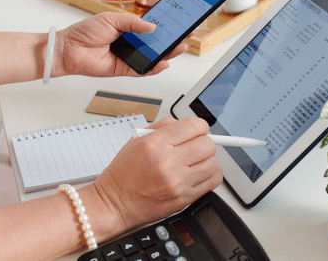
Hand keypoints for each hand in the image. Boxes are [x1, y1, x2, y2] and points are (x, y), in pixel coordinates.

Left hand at [52, 12, 188, 76]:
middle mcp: (131, 42)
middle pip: (157, 43)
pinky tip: (163, 63)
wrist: (69, 49)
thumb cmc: (85, 32)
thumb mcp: (111, 19)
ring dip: (167, 54)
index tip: (181, 23)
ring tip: (179, 48)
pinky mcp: (124, 69)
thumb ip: (133, 22)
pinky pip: (143, 70)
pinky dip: (154, 68)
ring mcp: (129, 56)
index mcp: (129, 28)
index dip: (167, 26)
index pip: (153, 27)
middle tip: (186, 36)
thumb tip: (152, 27)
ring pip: (153, 57)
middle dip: (172, 40)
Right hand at [92, 117, 222, 234]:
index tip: (197, 130)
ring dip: (207, 160)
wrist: (115, 203)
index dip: (200, 126)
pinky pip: (213, 182)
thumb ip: (165, 127)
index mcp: (155, 144)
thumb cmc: (124, 173)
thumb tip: (189, 125)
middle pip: (207, 145)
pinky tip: (201, 173)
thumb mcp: (137, 139)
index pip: (194, 126)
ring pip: (212, 163)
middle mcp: (168, 163)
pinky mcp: (184, 198)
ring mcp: (178, 182)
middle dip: (203, 142)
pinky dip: (211, 175)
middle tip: (195, 146)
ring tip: (195, 161)